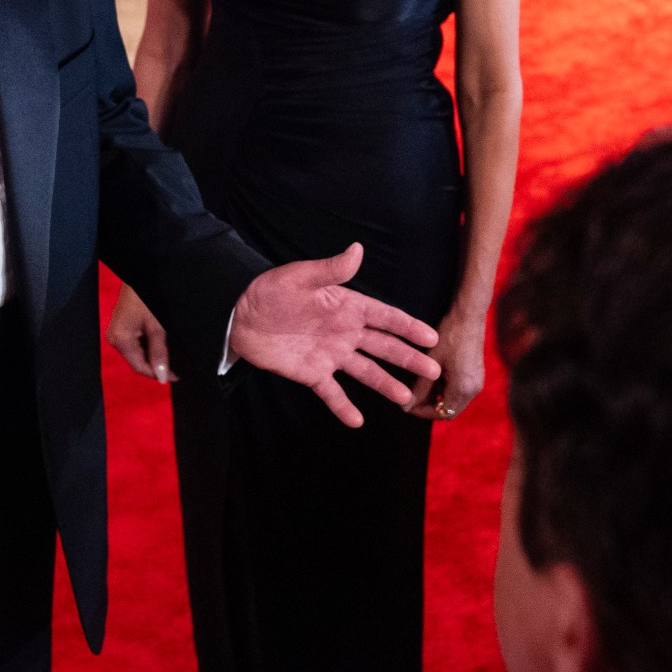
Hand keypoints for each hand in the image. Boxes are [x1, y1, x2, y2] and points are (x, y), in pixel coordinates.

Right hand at [107, 286, 173, 381]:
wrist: (141, 272)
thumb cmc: (148, 297)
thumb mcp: (157, 327)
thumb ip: (160, 353)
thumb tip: (161, 377)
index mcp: (120, 340)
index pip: (140, 367)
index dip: (158, 374)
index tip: (176, 376)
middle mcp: (114, 338)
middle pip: (138, 360)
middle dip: (157, 364)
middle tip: (178, 366)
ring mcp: (116, 332)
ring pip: (138, 352)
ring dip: (154, 354)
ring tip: (173, 354)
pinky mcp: (121, 326)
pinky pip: (136, 342)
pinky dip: (149, 344)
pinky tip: (162, 342)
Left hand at [228, 244, 442, 427]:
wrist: (238, 316)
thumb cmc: (270, 290)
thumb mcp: (300, 277)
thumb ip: (331, 269)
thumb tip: (357, 250)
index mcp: (347, 306)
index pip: (385, 317)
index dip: (408, 327)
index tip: (432, 337)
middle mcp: (345, 332)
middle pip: (383, 347)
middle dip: (408, 358)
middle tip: (433, 372)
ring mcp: (330, 354)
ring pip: (365, 371)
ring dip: (385, 384)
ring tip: (405, 398)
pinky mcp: (312, 373)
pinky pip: (331, 392)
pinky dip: (343, 407)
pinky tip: (357, 421)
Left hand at [407, 306, 487, 421]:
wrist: (469, 315)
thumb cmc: (450, 335)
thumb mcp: (431, 362)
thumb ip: (419, 388)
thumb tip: (406, 407)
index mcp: (463, 388)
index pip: (442, 414)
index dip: (423, 412)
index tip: (407, 405)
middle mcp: (474, 389)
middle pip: (449, 411)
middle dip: (430, 407)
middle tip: (411, 397)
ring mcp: (477, 382)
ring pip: (454, 401)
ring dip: (437, 398)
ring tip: (419, 385)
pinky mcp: (476, 374)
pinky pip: (459, 391)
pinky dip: (445, 389)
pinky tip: (432, 376)